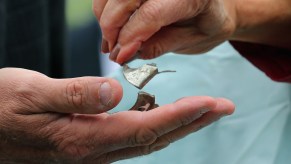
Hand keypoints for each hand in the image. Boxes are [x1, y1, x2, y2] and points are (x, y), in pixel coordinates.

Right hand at [0, 68, 233, 162]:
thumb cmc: (1, 107)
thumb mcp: (31, 93)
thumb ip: (74, 94)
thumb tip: (115, 93)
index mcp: (83, 138)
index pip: (145, 127)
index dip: (180, 115)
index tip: (210, 103)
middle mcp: (94, 151)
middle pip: (155, 138)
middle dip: (192, 122)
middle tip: (222, 107)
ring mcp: (93, 152)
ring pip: (147, 140)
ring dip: (178, 124)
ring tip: (204, 109)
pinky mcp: (89, 145)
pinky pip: (131, 138)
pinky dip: (155, 125)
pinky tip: (164, 114)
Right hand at [93, 0, 236, 63]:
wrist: (214, 7)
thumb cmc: (207, 24)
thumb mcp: (190, 41)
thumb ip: (159, 46)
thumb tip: (125, 53)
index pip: (151, 13)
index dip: (130, 37)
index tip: (120, 56)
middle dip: (112, 26)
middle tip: (113, 51)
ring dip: (105, 16)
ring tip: (111, 41)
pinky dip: (106, 8)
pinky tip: (112, 25)